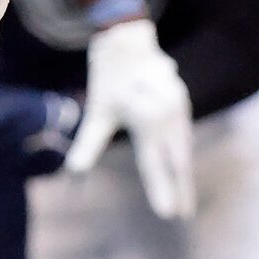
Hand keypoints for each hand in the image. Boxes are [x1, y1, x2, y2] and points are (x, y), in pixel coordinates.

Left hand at [67, 18, 196, 218]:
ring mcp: (179, 109)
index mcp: (147, 122)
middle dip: (181, 189)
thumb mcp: (97, 113)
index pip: (154, 165)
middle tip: (184, 215)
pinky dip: (182, 154)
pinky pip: (183, 135)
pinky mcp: (182, 104)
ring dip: (184, 174)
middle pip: (176, 162)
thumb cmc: (108, 81)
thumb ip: (88, 145)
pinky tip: (183, 170)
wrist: (128, 43)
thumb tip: (72, 171)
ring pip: (182, 148)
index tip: (168, 214)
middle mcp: (167, 117)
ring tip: (186, 199)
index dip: (161, 191)